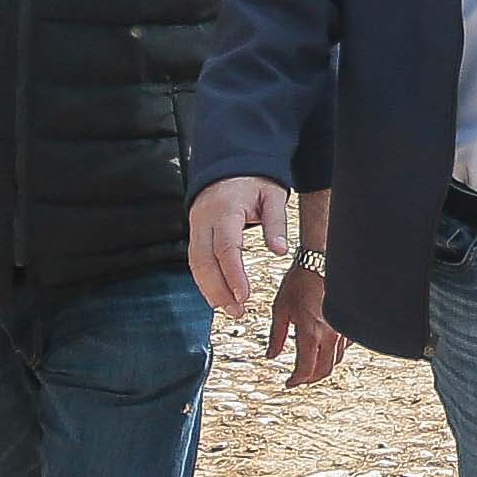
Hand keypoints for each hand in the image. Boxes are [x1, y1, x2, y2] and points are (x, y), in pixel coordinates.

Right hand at [190, 177, 291, 316]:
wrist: (229, 165)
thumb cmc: (254, 180)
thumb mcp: (273, 195)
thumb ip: (276, 222)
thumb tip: (280, 250)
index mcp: (225, 209)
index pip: (226, 247)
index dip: (233, 274)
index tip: (244, 295)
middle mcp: (205, 219)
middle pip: (205, 261)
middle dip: (219, 290)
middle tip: (238, 311)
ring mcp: (196, 226)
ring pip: (196, 264)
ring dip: (210, 290)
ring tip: (230, 309)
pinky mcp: (195, 233)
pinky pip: (195, 261)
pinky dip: (204, 281)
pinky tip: (217, 296)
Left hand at [268, 261, 344, 387]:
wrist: (321, 260)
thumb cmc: (300, 280)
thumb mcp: (280, 308)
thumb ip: (276, 336)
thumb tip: (271, 355)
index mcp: (310, 333)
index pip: (305, 370)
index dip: (296, 381)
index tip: (288, 383)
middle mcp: (330, 334)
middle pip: (324, 370)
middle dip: (310, 379)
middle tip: (299, 379)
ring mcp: (342, 329)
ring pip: (336, 360)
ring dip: (322, 367)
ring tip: (310, 366)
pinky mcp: (347, 322)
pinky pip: (344, 346)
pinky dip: (333, 353)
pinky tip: (324, 348)